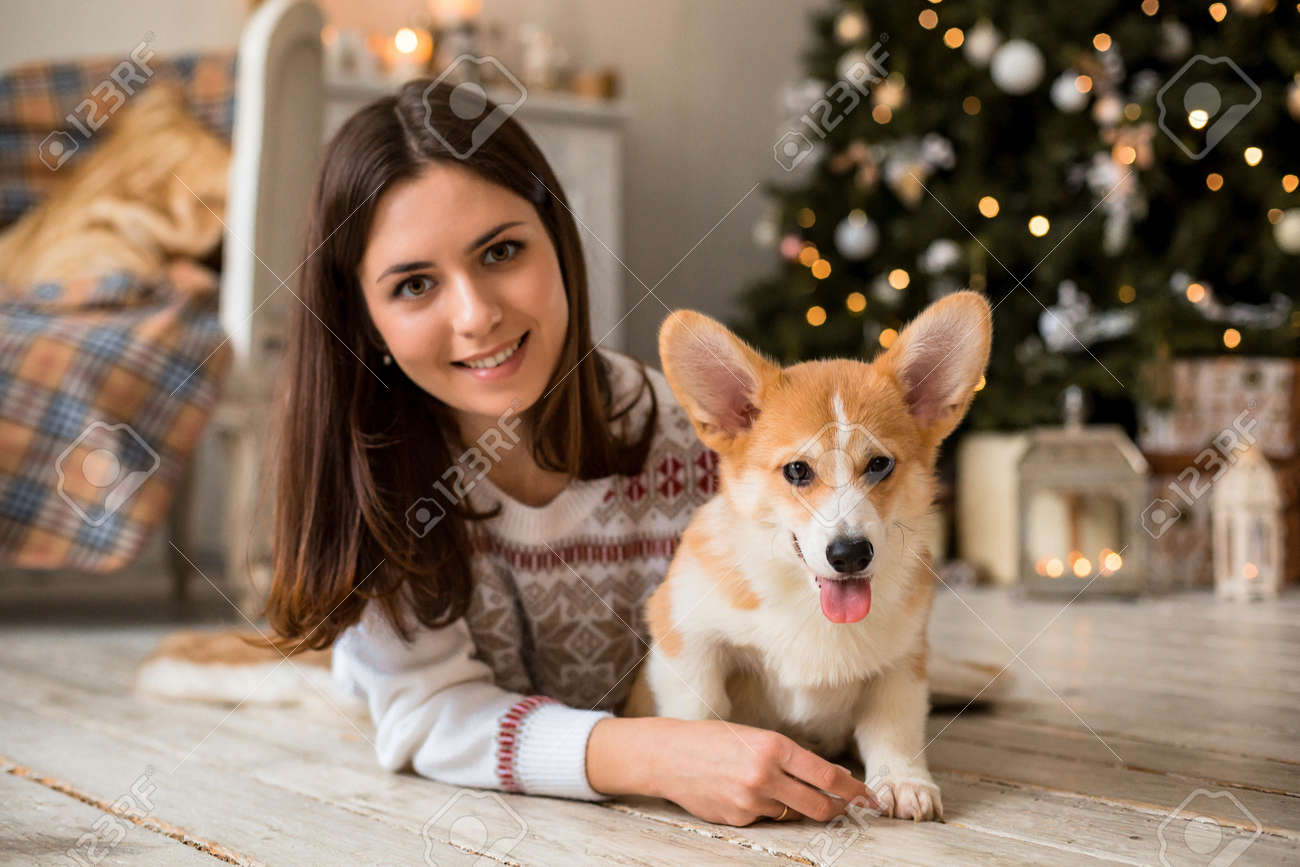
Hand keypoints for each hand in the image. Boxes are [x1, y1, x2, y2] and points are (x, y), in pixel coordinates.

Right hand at [595, 717, 878, 826]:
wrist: (669, 756)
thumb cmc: (713, 740)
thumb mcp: (755, 736)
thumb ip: (790, 758)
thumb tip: (830, 777)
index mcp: (773, 747)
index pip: (828, 776)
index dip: (853, 791)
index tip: (867, 797)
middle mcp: (765, 775)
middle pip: (819, 806)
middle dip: (837, 810)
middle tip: (845, 808)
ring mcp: (751, 801)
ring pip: (792, 813)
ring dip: (795, 806)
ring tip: (776, 788)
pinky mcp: (738, 819)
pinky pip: (765, 818)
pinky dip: (765, 809)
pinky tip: (744, 792)